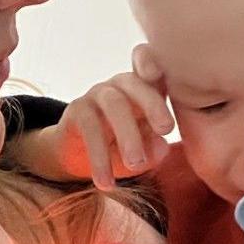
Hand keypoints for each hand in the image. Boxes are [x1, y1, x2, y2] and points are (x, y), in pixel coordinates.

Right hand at [28, 46, 175, 189]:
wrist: (79, 158)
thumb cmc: (122, 148)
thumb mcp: (143, 151)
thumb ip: (155, 148)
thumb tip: (162, 146)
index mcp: (144, 87)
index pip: (149, 63)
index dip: (152, 61)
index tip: (158, 74)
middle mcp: (120, 84)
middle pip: (135, 83)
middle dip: (153, 103)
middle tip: (167, 129)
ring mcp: (97, 94)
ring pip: (114, 104)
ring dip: (128, 134)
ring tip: (135, 165)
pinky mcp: (76, 110)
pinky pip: (89, 129)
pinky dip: (99, 157)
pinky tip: (106, 183)